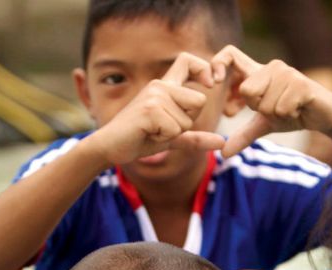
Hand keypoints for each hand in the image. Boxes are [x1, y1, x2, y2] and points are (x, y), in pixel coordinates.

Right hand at [90, 52, 226, 165]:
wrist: (109, 147)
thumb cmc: (139, 139)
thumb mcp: (172, 137)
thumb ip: (196, 138)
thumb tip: (222, 143)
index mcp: (165, 86)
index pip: (188, 60)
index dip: (204, 68)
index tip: (210, 83)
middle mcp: (160, 85)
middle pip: (199, 100)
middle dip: (187, 121)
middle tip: (163, 127)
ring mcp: (155, 95)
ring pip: (187, 119)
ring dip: (173, 133)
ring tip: (152, 131)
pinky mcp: (150, 109)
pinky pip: (175, 129)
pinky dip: (163, 138)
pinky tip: (147, 134)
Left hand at [210, 45, 331, 157]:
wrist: (325, 116)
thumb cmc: (293, 114)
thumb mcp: (264, 125)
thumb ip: (243, 135)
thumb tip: (223, 153)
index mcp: (258, 73)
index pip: (231, 54)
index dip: (218, 64)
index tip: (214, 84)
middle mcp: (271, 67)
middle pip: (247, 90)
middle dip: (258, 108)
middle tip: (275, 108)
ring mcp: (287, 73)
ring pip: (264, 103)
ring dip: (276, 114)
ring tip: (290, 108)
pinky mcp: (301, 84)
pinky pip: (280, 108)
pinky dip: (288, 115)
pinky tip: (299, 109)